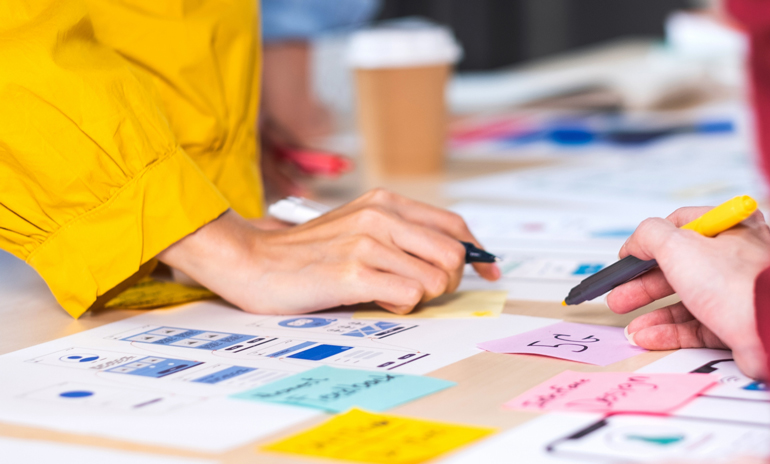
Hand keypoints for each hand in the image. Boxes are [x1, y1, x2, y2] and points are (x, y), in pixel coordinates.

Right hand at [158, 189, 500, 314]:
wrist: (251, 261)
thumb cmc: (307, 253)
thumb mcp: (357, 227)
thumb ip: (400, 235)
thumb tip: (454, 259)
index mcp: (385, 202)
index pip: (454, 225)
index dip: (478, 253)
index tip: (488, 273)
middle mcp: (380, 217)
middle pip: (454, 255)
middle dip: (449, 282)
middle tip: (422, 291)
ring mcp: (366, 243)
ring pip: (434, 280)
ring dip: (418, 297)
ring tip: (386, 294)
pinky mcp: (352, 273)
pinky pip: (409, 296)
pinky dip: (400, 307)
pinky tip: (374, 300)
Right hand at [605, 207, 769, 378]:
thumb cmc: (738, 282)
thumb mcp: (678, 245)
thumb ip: (649, 235)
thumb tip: (635, 241)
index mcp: (731, 227)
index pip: (681, 226)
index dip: (648, 242)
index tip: (628, 257)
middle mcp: (738, 257)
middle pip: (678, 266)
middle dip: (643, 283)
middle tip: (621, 292)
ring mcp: (738, 292)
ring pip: (685, 299)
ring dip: (653, 311)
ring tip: (629, 320)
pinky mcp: (737, 324)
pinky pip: (696, 326)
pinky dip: (668, 330)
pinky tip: (648, 334)